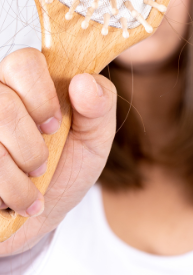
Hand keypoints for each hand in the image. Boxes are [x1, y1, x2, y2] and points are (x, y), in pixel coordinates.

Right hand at [0, 47, 116, 254]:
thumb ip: (100, 105)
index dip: (40, 94)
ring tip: (35, 179)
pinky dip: (10, 188)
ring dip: (20, 166)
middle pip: (2, 101)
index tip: (55, 123)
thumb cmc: (71, 163)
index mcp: (32, 81)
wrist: (46, 213)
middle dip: (30, 140)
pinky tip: (19, 200)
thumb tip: (83, 81)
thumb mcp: (96, 135)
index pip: (24, 61)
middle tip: (43, 159)